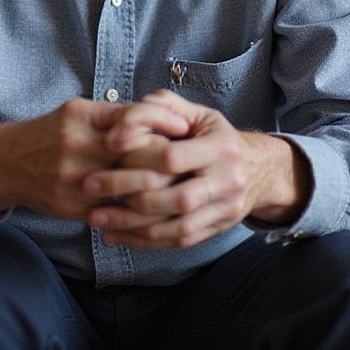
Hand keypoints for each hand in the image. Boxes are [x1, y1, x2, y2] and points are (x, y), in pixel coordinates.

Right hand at [0, 98, 188, 221]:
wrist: (5, 163)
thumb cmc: (49, 133)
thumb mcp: (77, 112)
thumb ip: (114, 115)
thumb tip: (161, 117)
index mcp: (81, 116)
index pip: (131, 116)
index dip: (163, 121)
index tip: (187, 127)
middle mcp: (76, 145)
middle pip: (135, 151)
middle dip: (168, 158)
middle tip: (194, 161)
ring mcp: (73, 178)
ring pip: (128, 185)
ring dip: (158, 188)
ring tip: (183, 187)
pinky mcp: (70, 206)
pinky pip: (112, 210)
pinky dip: (136, 211)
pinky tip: (155, 211)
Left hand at [82, 90, 311, 248]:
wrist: (259, 170)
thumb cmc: (216, 136)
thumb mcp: (198, 114)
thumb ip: (163, 107)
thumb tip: (124, 121)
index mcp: (221, 147)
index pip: (174, 156)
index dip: (137, 154)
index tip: (105, 151)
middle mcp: (227, 181)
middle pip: (174, 197)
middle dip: (127, 193)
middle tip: (90, 187)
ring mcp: (224, 210)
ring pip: (175, 227)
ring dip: (132, 226)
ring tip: (96, 217)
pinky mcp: (217, 230)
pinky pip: (178, 241)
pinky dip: (145, 242)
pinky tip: (117, 236)